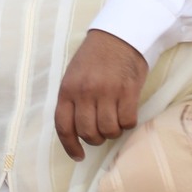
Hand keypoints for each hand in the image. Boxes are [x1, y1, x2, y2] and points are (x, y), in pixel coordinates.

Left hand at [55, 30, 148, 160]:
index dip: (70, 145)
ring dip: (113, 131)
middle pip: (88, 132)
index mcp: (67, 89)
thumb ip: (72, 100)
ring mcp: (107, 92)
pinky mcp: (128, 91)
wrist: (118, 36)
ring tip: (115, 121)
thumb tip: (75, 130)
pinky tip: (127, 114)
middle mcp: (85, 93)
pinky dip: (128, 123)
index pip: (63, 126)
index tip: (78, 156)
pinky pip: (128, 121)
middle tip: (101, 131)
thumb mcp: (73, 76)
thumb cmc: (95, 58)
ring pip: (109, 130)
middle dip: (96, 138)